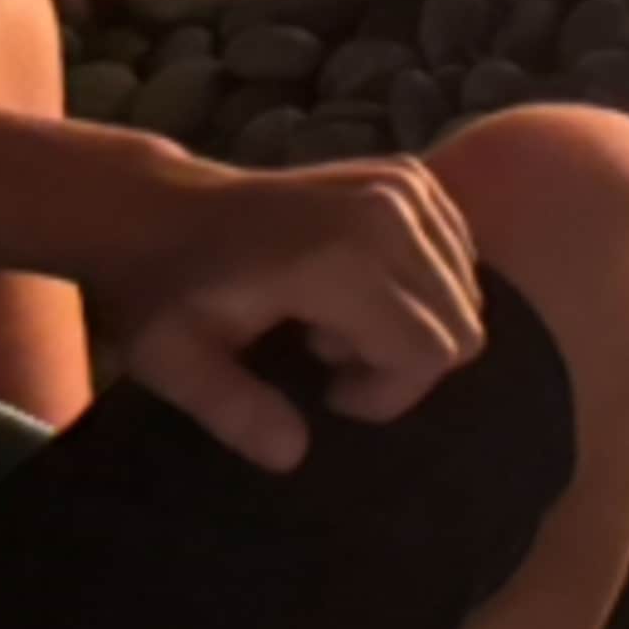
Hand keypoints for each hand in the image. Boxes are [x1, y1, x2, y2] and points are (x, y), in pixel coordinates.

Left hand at [99, 156, 485, 472]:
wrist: (164, 209)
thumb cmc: (168, 295)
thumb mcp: (177, 363)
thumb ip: (235, 411)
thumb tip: (293, 454)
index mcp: (340, 258)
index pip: (430, 350)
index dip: (388, 393)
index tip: (327, 393)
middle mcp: (389, 211)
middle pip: (460, 323)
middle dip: (403, 360)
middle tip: (328, 356)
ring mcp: (405, 184)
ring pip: (464, 290)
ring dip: (411, 320)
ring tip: (337, 317)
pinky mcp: (410, 174)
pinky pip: (457, 253)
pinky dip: (420, 284)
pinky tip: (359, 285)